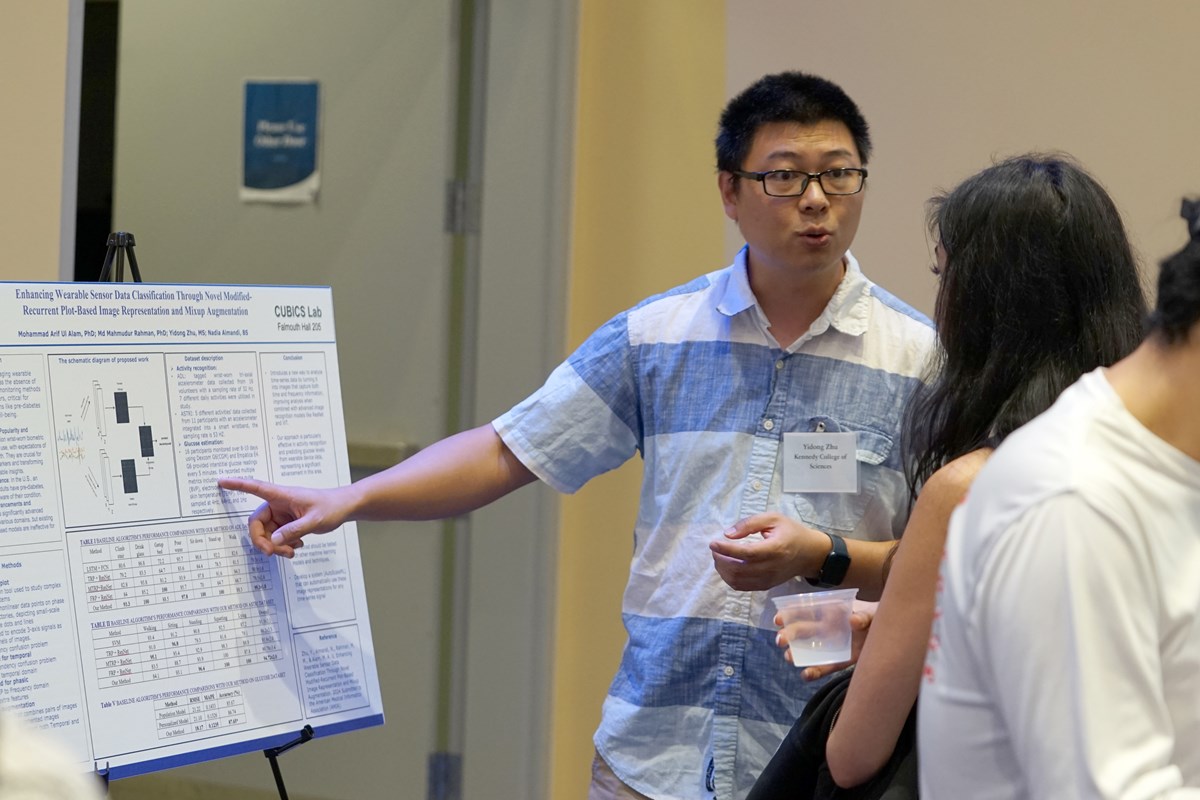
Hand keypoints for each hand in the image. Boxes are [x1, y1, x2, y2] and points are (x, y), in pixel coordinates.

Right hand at [217, 476, 350, 557]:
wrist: (344, 508)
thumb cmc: (331, 507)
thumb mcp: (314, 520)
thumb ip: (294, 531)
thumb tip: (273, 541)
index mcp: (282, 495)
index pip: (255, 487)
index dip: (237, 484)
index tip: (221, 481)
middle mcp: (278, 504)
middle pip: (257, 524)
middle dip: (263, 541)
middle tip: (274, 553)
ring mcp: (281, 515)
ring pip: (266, 534)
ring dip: (275, 546)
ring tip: (292, 552)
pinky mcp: (286, 524)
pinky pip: (275, 538)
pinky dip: (282, 545)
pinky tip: (296, 546)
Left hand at [709, 513, 831, 590]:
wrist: (809, 554)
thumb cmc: (791, 532)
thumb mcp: (774, 519)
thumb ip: (750, 523)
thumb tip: (728, 534)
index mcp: (775, 549)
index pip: (746, 553)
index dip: (726, 549)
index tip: (713, 543)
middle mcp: (771, 567)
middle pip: (738, 569)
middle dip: (720, 559)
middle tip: (716, 548)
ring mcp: (768, 580)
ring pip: (737, 581)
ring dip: (723, 569)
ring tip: (720, 556)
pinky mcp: (765, 586)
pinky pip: (742, 587)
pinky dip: (729, 578)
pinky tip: (728, 566)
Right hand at [775, 608, 873, 679]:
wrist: (893, 633)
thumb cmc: (879, 616)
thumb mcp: (873, 613)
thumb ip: (864, 616)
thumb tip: (853, 621)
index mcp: (830, 612)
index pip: (806, 610)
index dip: (790, 613)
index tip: (779, 619)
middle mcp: (827, 629)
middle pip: (802, 631)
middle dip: (788, 635)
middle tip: (780, 641)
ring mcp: (832, 646)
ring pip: (809, 650)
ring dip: (797, 654)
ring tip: (790, 657)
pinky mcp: (842, 661)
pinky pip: (825, 667)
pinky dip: (814, 672)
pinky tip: (805, 675)